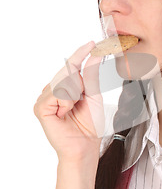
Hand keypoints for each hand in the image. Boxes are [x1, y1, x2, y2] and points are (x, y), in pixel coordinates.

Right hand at [34, 41, 103, 161]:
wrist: (85, 145)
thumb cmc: (90, 124)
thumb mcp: (94, 95)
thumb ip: (92, 74)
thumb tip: (95, 54)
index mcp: (65, 86)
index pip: (72, 64)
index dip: (82, 53)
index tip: (93, 42)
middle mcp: (52, 90)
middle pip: (67, 71)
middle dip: (80, 84)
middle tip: (81, 99)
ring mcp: (44, 98)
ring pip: (62, 81)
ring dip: (74, 94)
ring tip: (73, 109)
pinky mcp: (39, 107)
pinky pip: (56, 93)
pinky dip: (66, 102)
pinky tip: (65, 113)